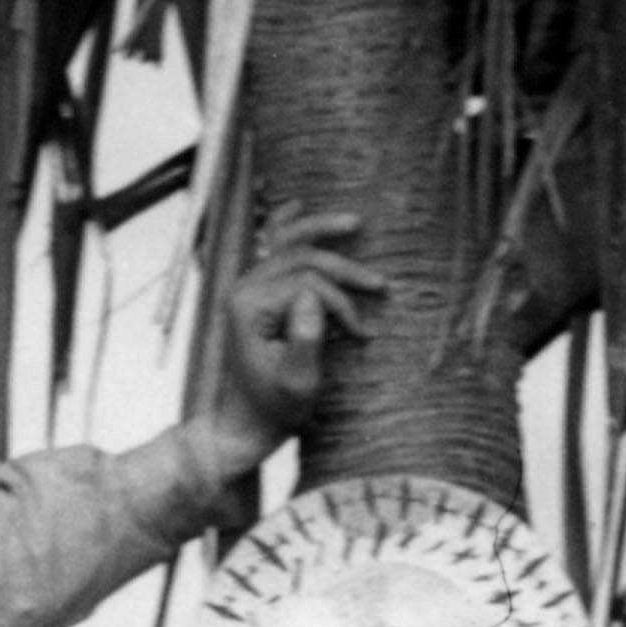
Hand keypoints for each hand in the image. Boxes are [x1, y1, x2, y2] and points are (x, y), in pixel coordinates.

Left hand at [184, 207, 376, 478]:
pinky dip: (286, 224)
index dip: (340, 304)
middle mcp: (245, 287)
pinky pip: (271, 246)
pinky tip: (297, 203)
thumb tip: (315, 297)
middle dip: (343, 271)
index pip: (307, 283)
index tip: (362, 334)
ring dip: (324, 236)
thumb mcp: (298, 383)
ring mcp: (249, 285)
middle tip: (380, 286)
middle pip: (301, 258)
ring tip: (355, 223)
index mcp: (249, 306)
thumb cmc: (276, 408)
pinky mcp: (258, 290)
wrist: (250, 423)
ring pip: (290, 245)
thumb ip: (305, 340)